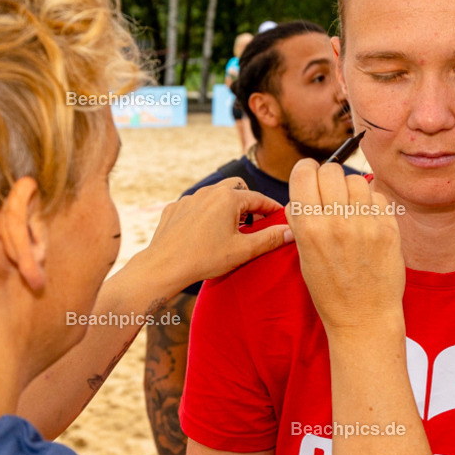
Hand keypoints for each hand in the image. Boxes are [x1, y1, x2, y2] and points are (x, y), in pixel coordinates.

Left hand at [141, 178, 290, 292]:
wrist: (164, 267)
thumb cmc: (204, 258)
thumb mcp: (243, 250)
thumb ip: (270, 239)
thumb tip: (291, 231)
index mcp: (228, 198)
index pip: (259, 198)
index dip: (272, 208)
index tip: (281, 217)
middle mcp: (208, 192)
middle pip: (237, 187)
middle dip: (248, 201)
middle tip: (255, 221)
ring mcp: (189, 199)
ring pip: (214, 194)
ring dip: (226, 206)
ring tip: (232, 227)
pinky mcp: (174, 208)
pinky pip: (196, 204)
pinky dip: (206, 213)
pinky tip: (206, 231)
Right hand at [286, 159, 404, 335]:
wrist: (364, 318)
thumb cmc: (330, 291)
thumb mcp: (304, 257)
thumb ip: (301, 222)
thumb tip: (301, 195)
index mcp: (309, 229)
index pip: (304, 173)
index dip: (306, 171)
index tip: (310, 177)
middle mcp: (337, 222)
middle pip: (330, 171)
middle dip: (327, 178)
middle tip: (330, 194)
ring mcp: (365, 225)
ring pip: (356, 180)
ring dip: (351, 189)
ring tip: (351, 207)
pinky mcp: (389, 229)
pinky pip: (378, 197)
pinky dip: (372, 203)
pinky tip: (368, 220)